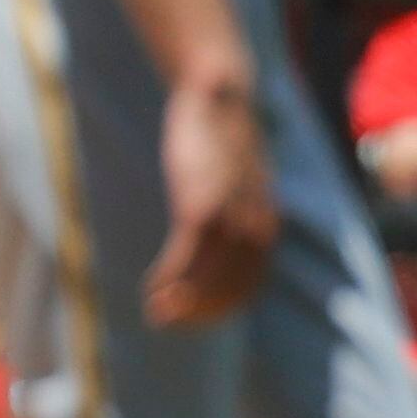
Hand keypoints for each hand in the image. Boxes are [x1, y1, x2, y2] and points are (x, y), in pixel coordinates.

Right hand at [145, 80, 277, 329]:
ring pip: (206, 280)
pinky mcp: (199, 205)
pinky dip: (168, 279)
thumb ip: (237, 212)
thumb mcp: (238, 181)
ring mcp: (228, 218)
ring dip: (180, 304)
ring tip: (155, 312)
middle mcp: (254, 228)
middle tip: (165, 322)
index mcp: (265, 227)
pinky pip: (184, 258)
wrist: (218, 94)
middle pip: (227, 291)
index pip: (246, 289)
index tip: (188, 319)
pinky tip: (151, 288)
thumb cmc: (222, 139)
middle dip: (196, 315)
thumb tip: (228, 237)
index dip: (216, 312)